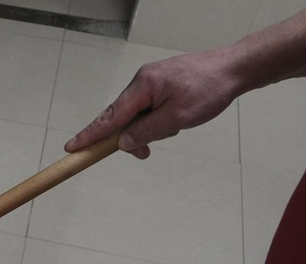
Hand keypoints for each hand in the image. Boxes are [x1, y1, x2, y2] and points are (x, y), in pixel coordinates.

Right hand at [66, 49, 243, 158]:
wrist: (234, 69)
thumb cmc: (209, 89)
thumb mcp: (177, 118)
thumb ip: (146, 132)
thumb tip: (123, 143)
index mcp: (143, 85)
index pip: (110, 116)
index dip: (90, 134)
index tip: (71, 147)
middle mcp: (142, 80)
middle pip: (121, 117)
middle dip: (130, 137)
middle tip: (144, 153)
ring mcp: (151, 81)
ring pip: (137, 115)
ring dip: (150, 129)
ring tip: (174, 129)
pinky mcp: (161, 84)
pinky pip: (148, 108)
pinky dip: (156, 120)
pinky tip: (173, 123)